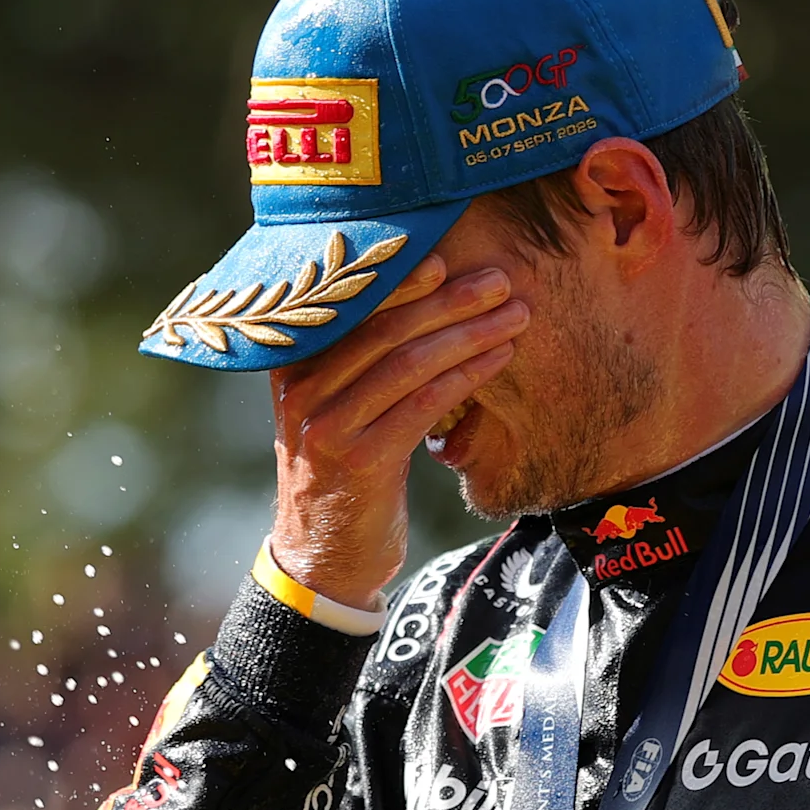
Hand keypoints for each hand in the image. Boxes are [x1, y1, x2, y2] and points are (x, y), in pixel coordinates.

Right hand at [267, 254, 526, 609]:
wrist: (323, 556)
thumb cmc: (343, 469)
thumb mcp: (337, 405)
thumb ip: (359, 356)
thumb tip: (423, 290)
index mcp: (293, 362)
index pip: (349, 302)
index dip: (401, 274)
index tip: (450, 252)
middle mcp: (303, 388)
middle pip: (384, 326)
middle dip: (450, 298)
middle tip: (501, 278)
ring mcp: (328, 425)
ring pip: (409, 362)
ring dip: (470, 333)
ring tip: (515, 314)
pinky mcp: (361, 461)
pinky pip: (422, 405)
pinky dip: (466, 376)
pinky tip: (500, 359)